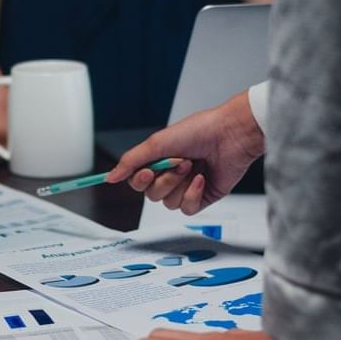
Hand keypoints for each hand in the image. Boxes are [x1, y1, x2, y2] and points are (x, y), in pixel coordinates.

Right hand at [107, 92, 264, 213]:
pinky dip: (193, 194)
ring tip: (193, 167)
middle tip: (179, 163)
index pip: (137, 181)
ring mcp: (186, 187)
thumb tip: (110, 177)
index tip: (148, 171)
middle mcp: (170, 174)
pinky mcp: (202, 197)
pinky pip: (187, 208)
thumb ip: (131, 161)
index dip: (140, 180)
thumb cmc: (198, 131)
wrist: (230, 135)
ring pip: (168, 203)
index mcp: (158, 160)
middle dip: (165, 180)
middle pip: (151, 195)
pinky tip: (202, 178)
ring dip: (180, 185)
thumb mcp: (157, 143)